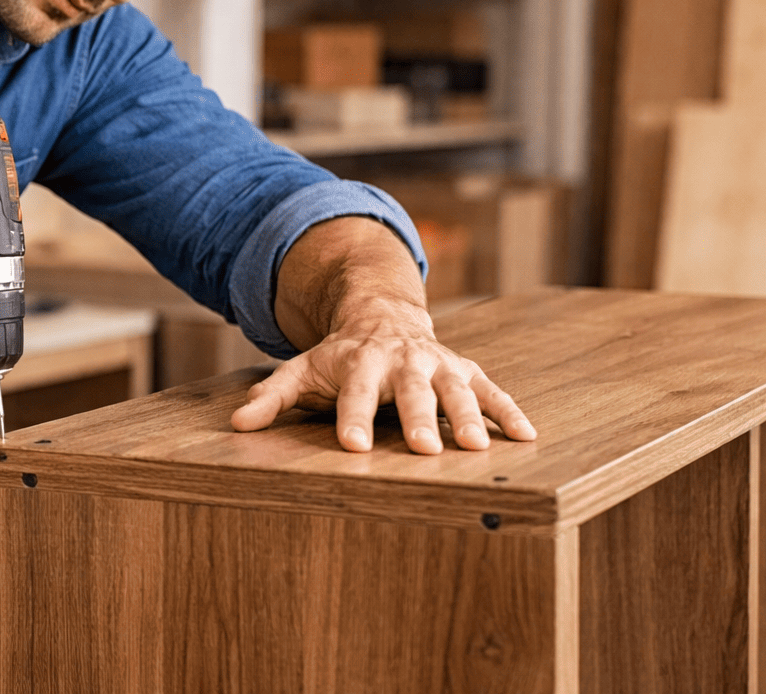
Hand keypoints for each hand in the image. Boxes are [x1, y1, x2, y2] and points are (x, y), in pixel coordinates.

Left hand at [229, 297, 536, 453]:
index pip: (354, 392)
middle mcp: (403, 361)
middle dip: (417, 418)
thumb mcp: (303, 370)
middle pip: (410, 391)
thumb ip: (273, 396)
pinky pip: (491, 390)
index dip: (353, 417)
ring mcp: (438, 364)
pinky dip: (509, 411)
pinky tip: (528, 436)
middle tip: (423, 449)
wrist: (381, 317)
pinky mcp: (466, 370)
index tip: (353, 446)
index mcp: (360, 362)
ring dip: (468, 415)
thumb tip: (237, 424)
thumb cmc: (340, 357)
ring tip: (476, 446)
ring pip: (455, 388)